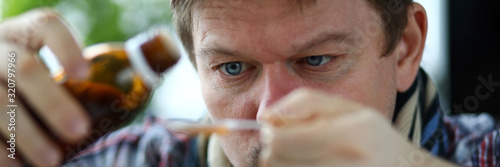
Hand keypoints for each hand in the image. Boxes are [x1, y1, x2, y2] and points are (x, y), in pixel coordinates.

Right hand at [0, 9, 89, 165]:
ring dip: (27, 135)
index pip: (46, 25)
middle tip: (80, 131)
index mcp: (25, 34)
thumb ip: (75, 78)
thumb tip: (131, 98)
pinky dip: (2, 153)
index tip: (85, 74)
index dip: (67, 47)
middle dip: (54, 103)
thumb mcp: (47, 68)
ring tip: (52, 160)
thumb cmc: (30, 83)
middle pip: (25, 69)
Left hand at [259, 88, 455, 166]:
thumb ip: (304, 103)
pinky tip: (312, 165)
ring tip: (305, 155)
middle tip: (292, 144)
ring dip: (284, 164)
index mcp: (350, 136)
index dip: (271, 133)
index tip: (277, 129)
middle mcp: (346, 165)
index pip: (280, 141)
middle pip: (274, 161)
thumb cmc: (372, 136)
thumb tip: (266, 116)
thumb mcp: (347, 108)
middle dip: (275, 150)